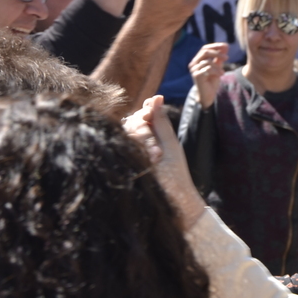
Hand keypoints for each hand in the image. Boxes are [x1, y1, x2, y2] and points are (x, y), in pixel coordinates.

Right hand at [123, 96, 203, 227]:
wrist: (174, 200)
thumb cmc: (175, 175)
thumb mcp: (170, 145)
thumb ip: (160, 122)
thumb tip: (156, 97)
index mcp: (151, 135)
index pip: (142, 114)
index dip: (145, 110)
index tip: (152, 106)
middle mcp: (138, 142)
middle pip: (132, 121)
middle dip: (144, 129)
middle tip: (158, 147)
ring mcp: (130, 152)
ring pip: (127, 131)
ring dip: (143, 140)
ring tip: (156, 157)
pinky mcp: (123, 162)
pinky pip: (122, 144)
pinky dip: (138, 149)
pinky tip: (151, 159)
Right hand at [189, 43, 228, 108]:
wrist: (208, 95)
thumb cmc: (211, 81)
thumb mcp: (217, 67)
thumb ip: (220, 58)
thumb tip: (225, 46)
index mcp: (197, 60)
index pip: (204, 48)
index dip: (215, 46)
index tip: (226, 46)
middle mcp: (193, 63)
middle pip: (204, 52)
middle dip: (217, 53)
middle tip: (227, 57)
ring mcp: (194, 69)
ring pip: (207, 62)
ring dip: (218, 66)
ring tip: (223, 72)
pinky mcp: (196, 76)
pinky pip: (208, 69)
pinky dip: (216, 71)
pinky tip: (221, 75)